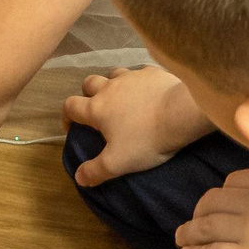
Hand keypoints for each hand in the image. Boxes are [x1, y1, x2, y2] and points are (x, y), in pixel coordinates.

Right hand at [61, 67, 211, 185]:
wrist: (182, 113)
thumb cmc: (146, 139)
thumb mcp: (118, 163)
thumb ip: (95, 171)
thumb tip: (78, 177)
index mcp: (97, 108)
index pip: (70, 106)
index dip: (67, 116)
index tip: (72, 128)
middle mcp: (110, 87)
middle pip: (89, 83)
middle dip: (88, 94)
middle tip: (97, 110)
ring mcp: (132, 76)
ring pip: (114, 74)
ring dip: (112, 84)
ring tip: (122, 98)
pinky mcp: (153, 72)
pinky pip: (140, 72)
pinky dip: (139, 81)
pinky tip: (147, 90)